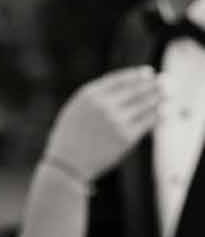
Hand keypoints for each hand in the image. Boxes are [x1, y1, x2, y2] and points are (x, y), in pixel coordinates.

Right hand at [43, 68, 159, 185]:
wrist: (67, 164)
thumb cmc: (70, 136)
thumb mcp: (75, 108)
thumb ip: (96, 96)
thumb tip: (123, 86)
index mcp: (89, 95)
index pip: (119, 79)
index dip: (136, 74)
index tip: (148, 72)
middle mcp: (104, 105)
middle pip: (136, 89)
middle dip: (153, 85)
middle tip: (165, 81)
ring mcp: (116, 121)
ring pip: (145, 104)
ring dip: (159, 98)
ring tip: (168, 95)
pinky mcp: (127, 137)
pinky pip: (148, 122)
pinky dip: (159, 115)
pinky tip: (165, 112)